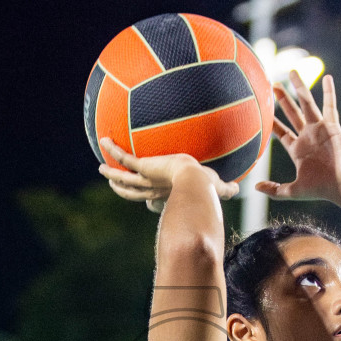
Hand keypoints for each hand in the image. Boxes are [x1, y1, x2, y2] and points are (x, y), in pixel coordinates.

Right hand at [98, 138, 238, 211]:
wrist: (196, 182)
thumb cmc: (207, 186)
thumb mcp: (217, 186)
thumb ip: (226, 188)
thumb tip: (238, 188)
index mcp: (169, 193)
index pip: (155, 200)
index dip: (151, 201)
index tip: (149, 200)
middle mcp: (154, 189)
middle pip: (133, 192)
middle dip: (123, 189)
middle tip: (114, 184)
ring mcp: (146, 179)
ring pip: (124, 179)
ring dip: (112, 174)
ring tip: (102, 168)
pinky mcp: (143, 167)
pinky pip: (125, 158)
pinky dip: (113, 149)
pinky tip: (103, 140)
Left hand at [260, 72, 340, 205]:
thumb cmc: (321, 189)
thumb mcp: (292, 191)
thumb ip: (274, 189)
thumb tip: (254, 187)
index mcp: (298, 150)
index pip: (282, 132)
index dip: (273, 123)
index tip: (263, 112)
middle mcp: (308, 137)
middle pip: (292, 113)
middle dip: (283, 100)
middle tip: (273, 85)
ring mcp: (320, 130)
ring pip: (307, 104)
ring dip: (300, 88)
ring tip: (292, 72)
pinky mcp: (332, 127)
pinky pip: (330, 106)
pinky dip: (329, 92)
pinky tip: (327, 78)